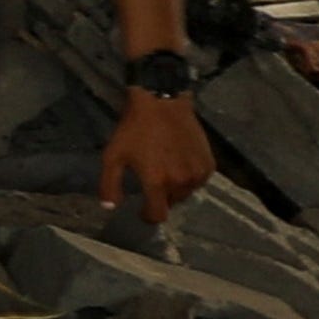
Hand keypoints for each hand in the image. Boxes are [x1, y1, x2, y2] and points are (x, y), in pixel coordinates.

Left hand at [99, 88, 217, 223]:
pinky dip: (190, 177)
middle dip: (161, 197)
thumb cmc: (134, 129)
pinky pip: (198, 181)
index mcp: (157, 182)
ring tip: (166, 169)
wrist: (162, 102)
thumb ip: (109, 185)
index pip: (157, 215)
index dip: (148, 215)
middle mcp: (180, 181)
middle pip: (171, 204)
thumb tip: (110, 208)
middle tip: (153, 180)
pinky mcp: (209, 163)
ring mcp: (197, 173)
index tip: (142, 209)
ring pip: (186, 193)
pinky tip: (180, 162)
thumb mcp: (112, 156)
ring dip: (176, 188)